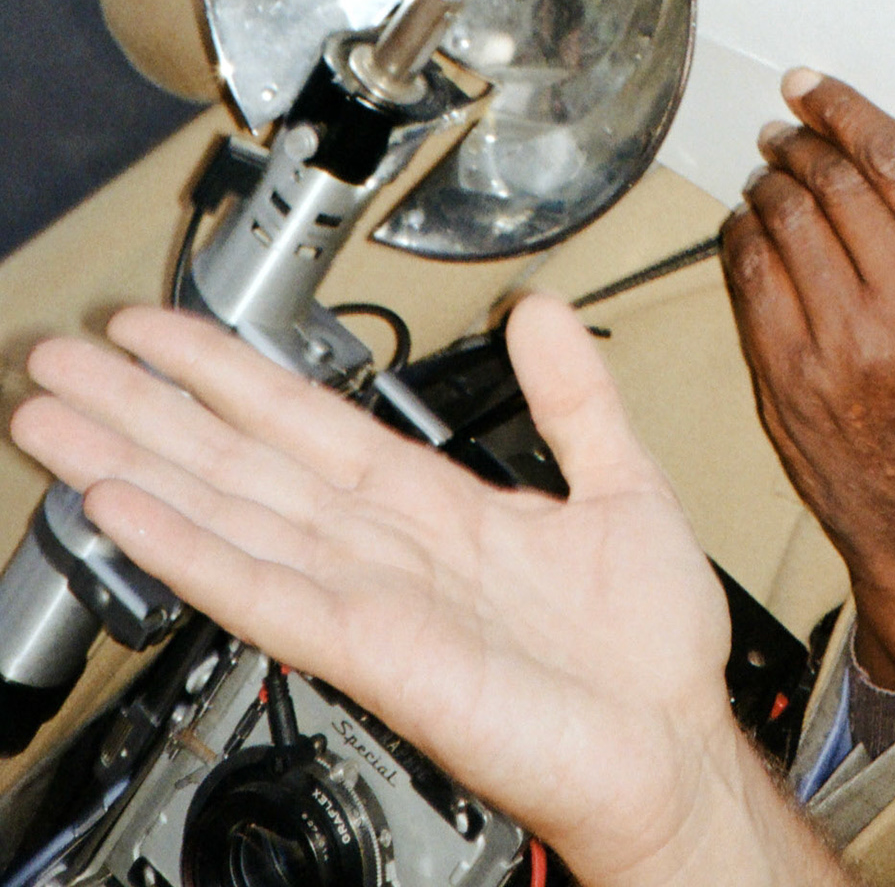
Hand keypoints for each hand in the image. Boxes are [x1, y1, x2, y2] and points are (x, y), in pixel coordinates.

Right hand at [10, 299, 840, 886]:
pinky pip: (267, 592)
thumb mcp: (618, 482)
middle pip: (242, 463)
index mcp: (435, 508)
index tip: (164, 329)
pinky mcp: (374, 654)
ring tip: (55, 421)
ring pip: (231, 517)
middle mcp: (386, 551)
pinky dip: (193, 550)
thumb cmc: (644, 648)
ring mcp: (372, 600)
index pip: (310, 424)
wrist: (670, 748)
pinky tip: (127, 509)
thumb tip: (541, 310)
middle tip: (58, 363)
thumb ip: (571, 396)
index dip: (233, 374)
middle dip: (149, 412)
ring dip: (139, 467)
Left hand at [721, 73, 894, 699]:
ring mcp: (844, 346)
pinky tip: (749, 229)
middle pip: (833, 182)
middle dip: (799, 143)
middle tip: (785, 131)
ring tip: (769, 178)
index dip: (846, 108)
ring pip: (783, 221)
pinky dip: (740, 237)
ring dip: (768, 185)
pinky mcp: (788, 378)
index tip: (815, 86)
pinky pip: (747, 276)